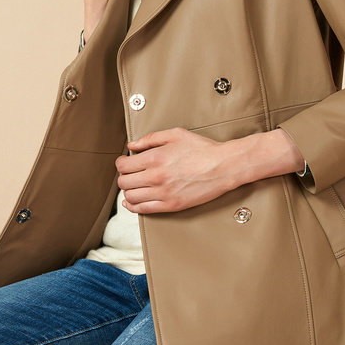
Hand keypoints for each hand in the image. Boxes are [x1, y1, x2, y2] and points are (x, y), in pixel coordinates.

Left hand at [116, 128, 236, 213]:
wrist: (223, 166)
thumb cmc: (203, 149)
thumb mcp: (175, 134)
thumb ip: (150, 139)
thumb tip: (133, 145)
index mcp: (155, 158)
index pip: (123, 166)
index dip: (121, 164)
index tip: (125, 163)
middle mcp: (156, 177)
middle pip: (124, 182)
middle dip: (124, 177)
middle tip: (130, 174)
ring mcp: (163, 193)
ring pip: (131, 197)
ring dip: (128, 192)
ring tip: (134, 187)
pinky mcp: (171, 205)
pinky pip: (144, 210)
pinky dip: (134, 207)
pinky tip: (132, 202)